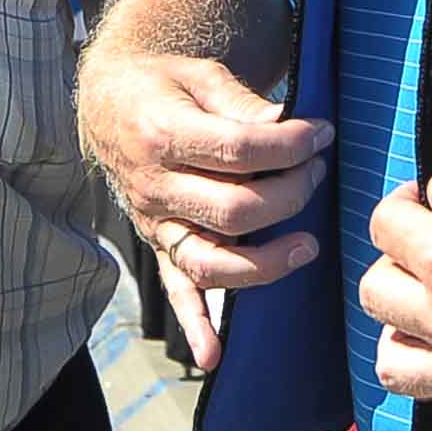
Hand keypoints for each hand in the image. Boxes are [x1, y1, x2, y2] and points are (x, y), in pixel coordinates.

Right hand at [83, 51, 332, 359]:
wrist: (109, 101)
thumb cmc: (163, 85)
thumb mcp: (199, 75)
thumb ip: (242, 102)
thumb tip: (288, 126)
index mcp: (163, 135)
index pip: (239, 151)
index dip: (291, 144)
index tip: (322, 133)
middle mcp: (154, 187)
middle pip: (234, 209)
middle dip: (290, 193)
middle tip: (317, 172)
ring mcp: (155, 223)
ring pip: (211, 261)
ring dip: (265, 262)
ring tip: (308, 247)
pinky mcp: (158, 246)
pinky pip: (176, 290)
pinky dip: (195, 325)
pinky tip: (214, 355)